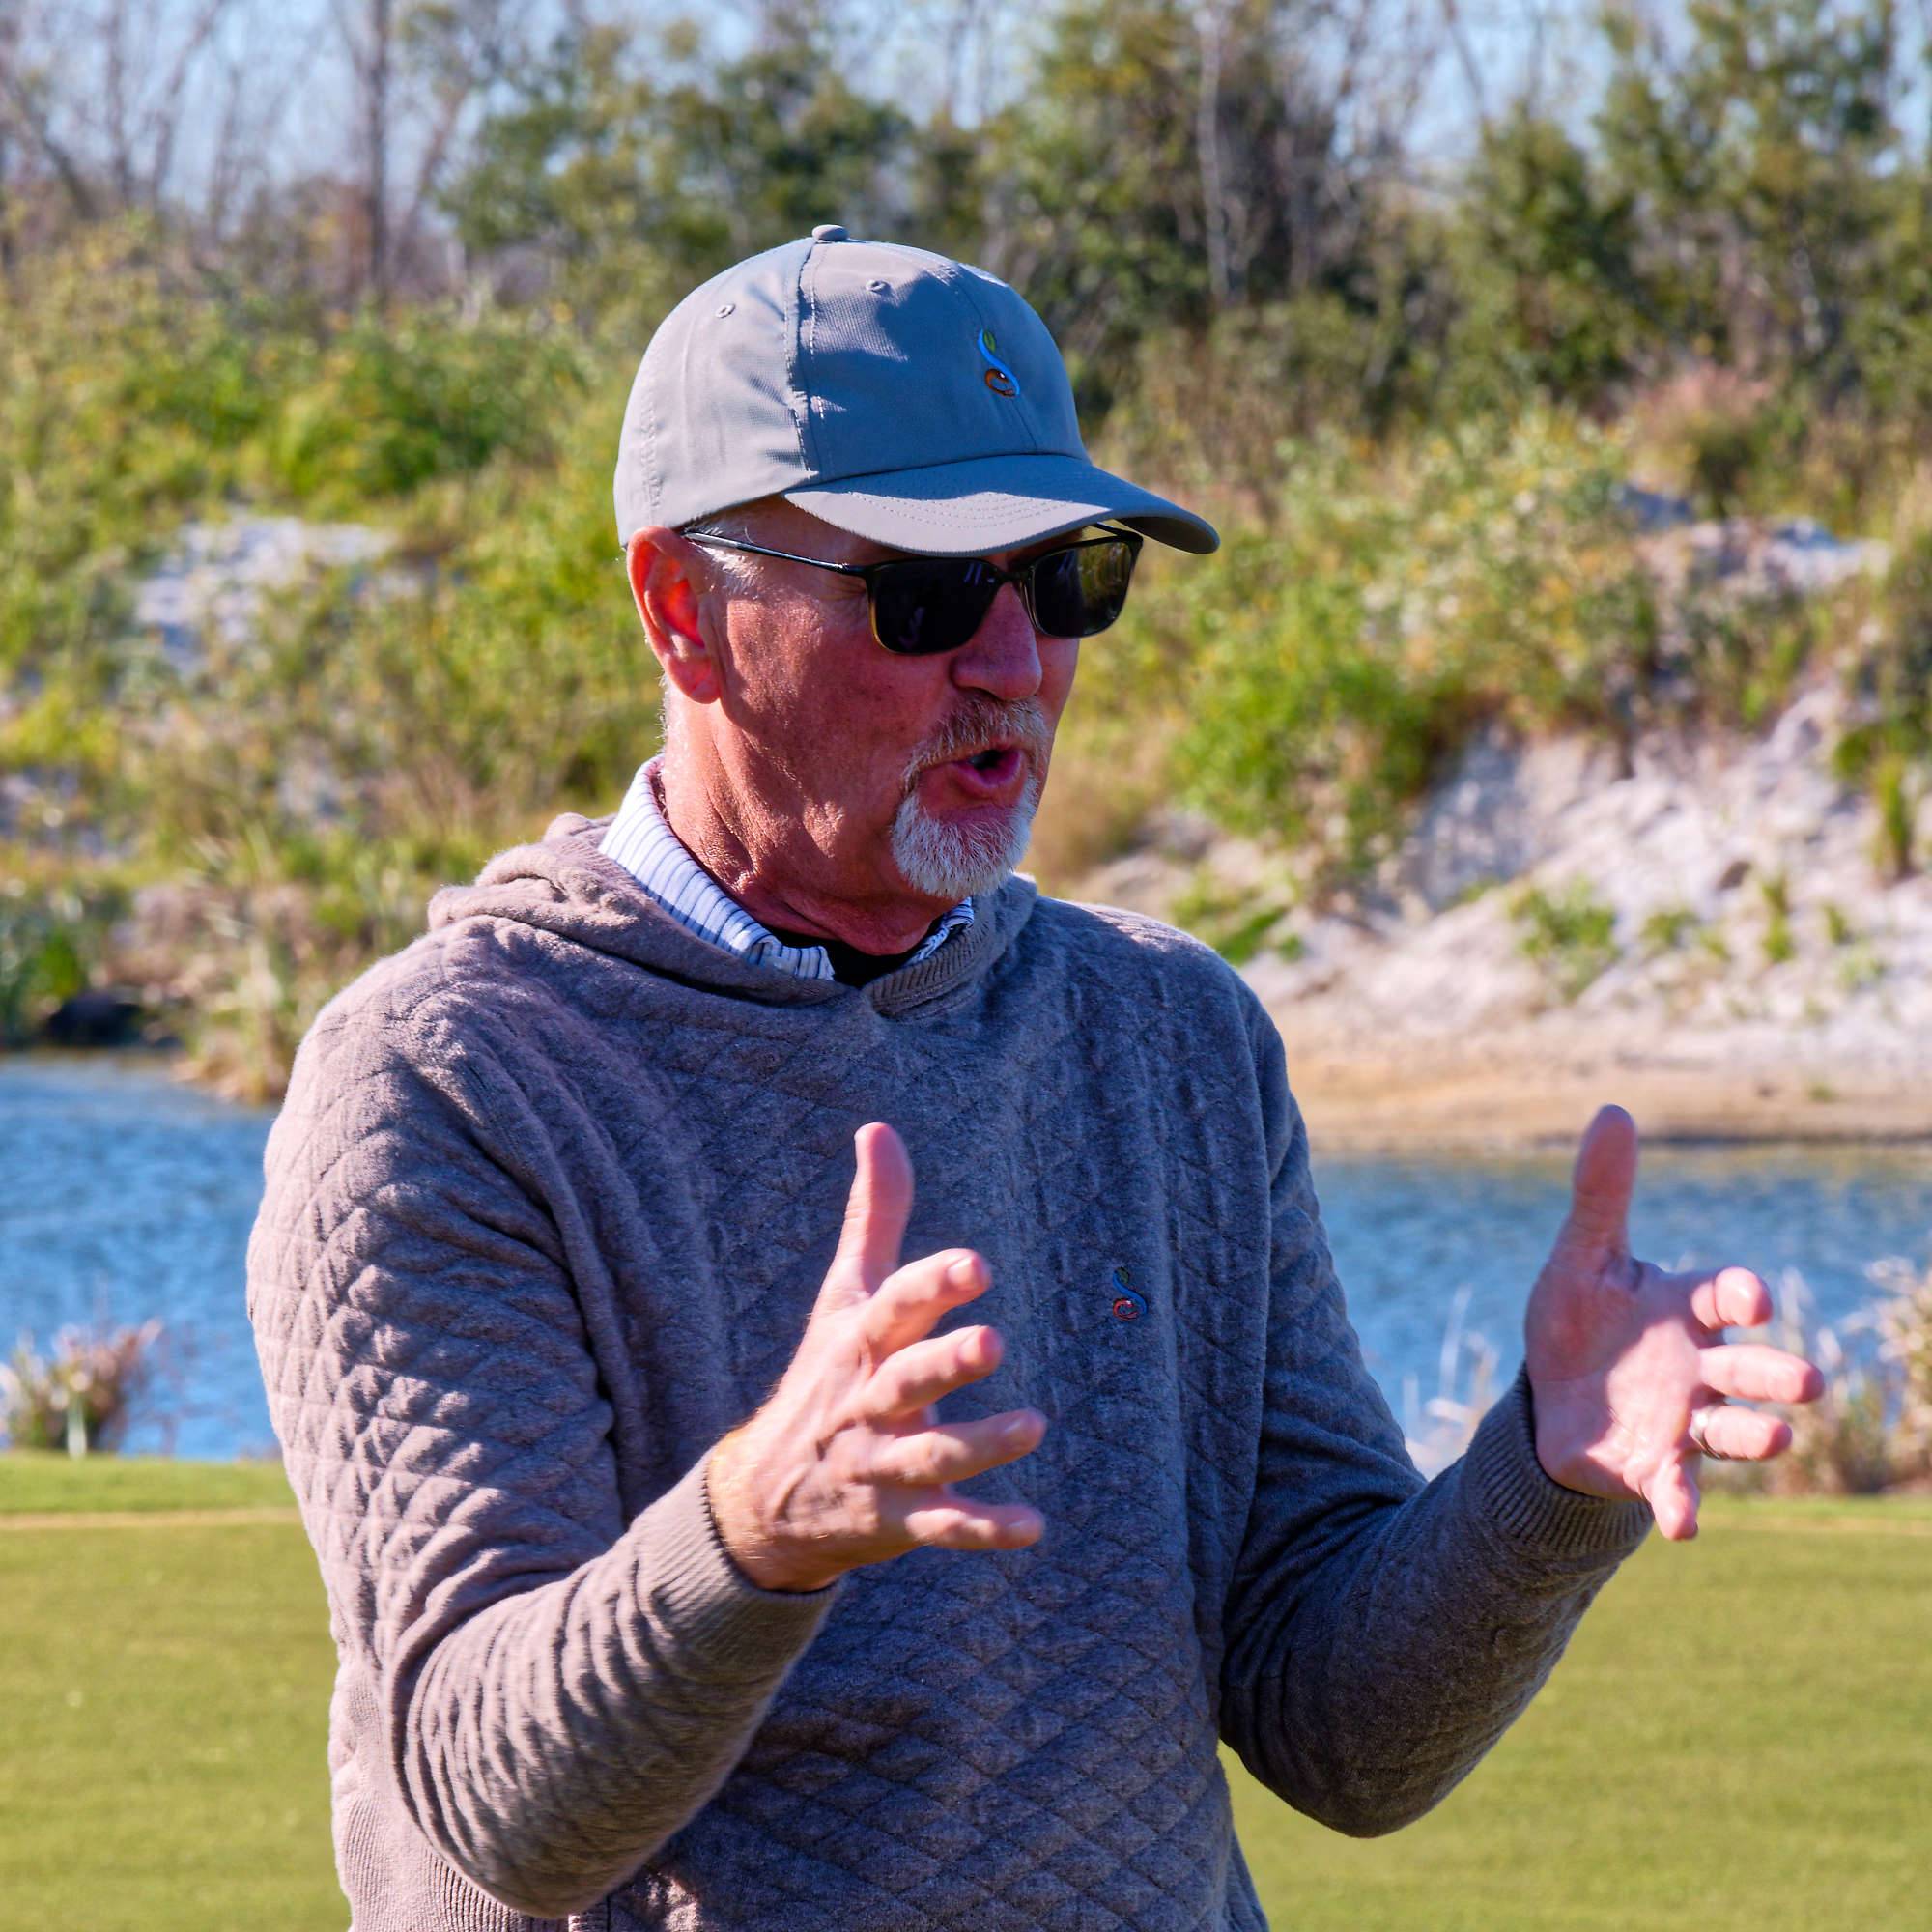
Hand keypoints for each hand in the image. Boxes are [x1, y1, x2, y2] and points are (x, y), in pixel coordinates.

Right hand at [705, 1122, 1046, 1591]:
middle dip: (947, 1364)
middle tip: (994, 1341)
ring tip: (1033, 1425)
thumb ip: (873, 1217)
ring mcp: (880, 1465)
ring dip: (980, 1444)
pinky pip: (941, 1527)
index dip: (934, 1287)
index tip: (978, 1266)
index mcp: (861, 1343)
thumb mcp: (844, 1297)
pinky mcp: (897, 1521)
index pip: (895, 1308)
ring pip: (930, 1458)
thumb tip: (879, 1128)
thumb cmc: (824, 1376)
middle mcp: (868, 1403)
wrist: (764, 1498)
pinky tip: (1033, 1527)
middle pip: (907, 1381)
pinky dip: (984, 1530)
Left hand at [1524, 1105, 1822, 1540]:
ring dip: (1757, 1435)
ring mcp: (1683, 1419)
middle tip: (1810, 1383)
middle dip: (1779, 1376)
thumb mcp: (1581, 1256)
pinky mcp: (1655, 1466)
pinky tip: (1684, 1526)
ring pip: (1735, 1431)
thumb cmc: (1579, 1318)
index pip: (1724, 1296)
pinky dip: (1682, 1505)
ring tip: (1777, 1436)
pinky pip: (1677, 1489)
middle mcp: (1699, 1366)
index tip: (1752, 1297)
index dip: (1741, 1295)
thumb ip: (1601, 1194)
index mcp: (1685, 1308)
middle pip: (1751, 1370)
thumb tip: (1612, 1110)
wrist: (1552, 1395)